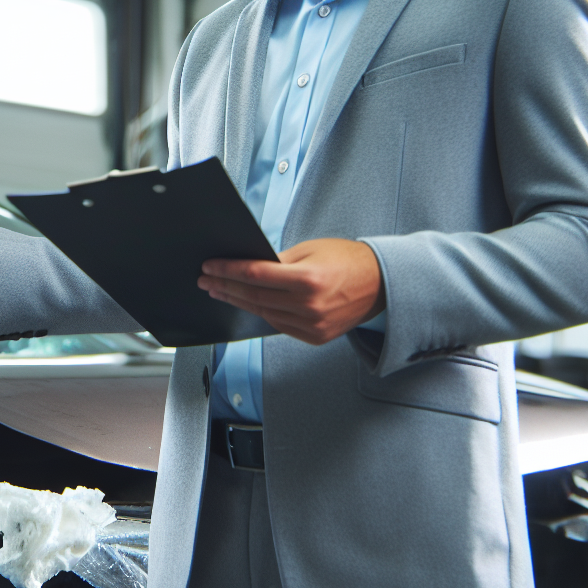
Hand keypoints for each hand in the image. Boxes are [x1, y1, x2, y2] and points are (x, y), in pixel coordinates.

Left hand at [199, 238, 384, 344]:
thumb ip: (278, 260)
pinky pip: (279, 326)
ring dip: (239, 302)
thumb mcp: (311, 250)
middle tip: (206, 280)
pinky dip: (262, 314)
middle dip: (226, 287)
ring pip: (263, 314)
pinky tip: (248, 305)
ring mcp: (312, 325)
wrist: (380, 284)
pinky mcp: (315, 337)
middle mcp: (309, 306)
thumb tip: (248, 265)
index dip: (227, 270)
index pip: (255, 275)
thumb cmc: (347, 260)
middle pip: (254, 296)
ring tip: (221, 292)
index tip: (209, 267)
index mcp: (308, 279)